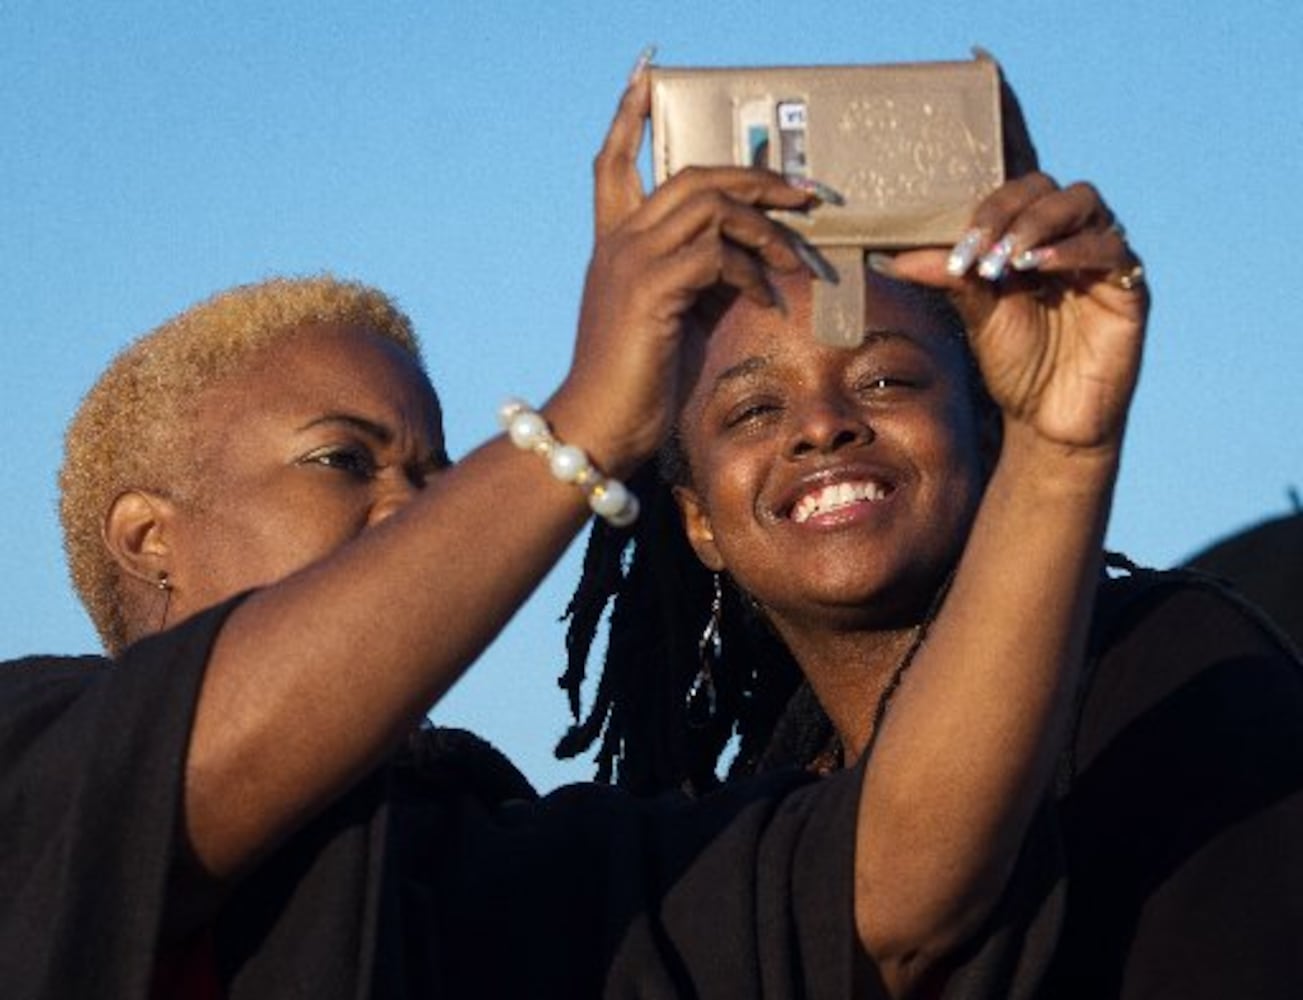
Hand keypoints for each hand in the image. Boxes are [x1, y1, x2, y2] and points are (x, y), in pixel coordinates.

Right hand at [547, 69, 820, 476]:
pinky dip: (752, 274)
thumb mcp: (672, 320)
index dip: (626, 117)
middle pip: (691, 176)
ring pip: (710, 207)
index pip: (611, 163)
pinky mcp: (651, 289)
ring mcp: (631, 262)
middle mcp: (618, 243)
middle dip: (755, 178)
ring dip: (765, 228)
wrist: (599, 426)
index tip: (645, 77)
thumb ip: (700, 283)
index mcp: (614, 246)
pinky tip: (766, 302)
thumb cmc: (636, 382)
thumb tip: (749, 265)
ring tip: (796, 259)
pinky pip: (717, 255)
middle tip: (803, 196)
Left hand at [881, 173, 1148, 456]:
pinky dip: (1074, 250)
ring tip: (1006, 259)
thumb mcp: (978, 316)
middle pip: (1047, 188)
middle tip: (977, 250)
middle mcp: (1068, 237)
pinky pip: (1112, 249)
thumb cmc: (1015, 363)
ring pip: (1084, 203)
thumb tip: (895, 258)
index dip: (982, 213)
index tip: (953, 251)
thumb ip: (951, 280)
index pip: (1011, 195)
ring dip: (1038, 223)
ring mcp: (1102, 257)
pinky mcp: (1130, 287)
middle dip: (1007, 212)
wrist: (1048, 420)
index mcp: (1030, 238)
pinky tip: (1040, 266)